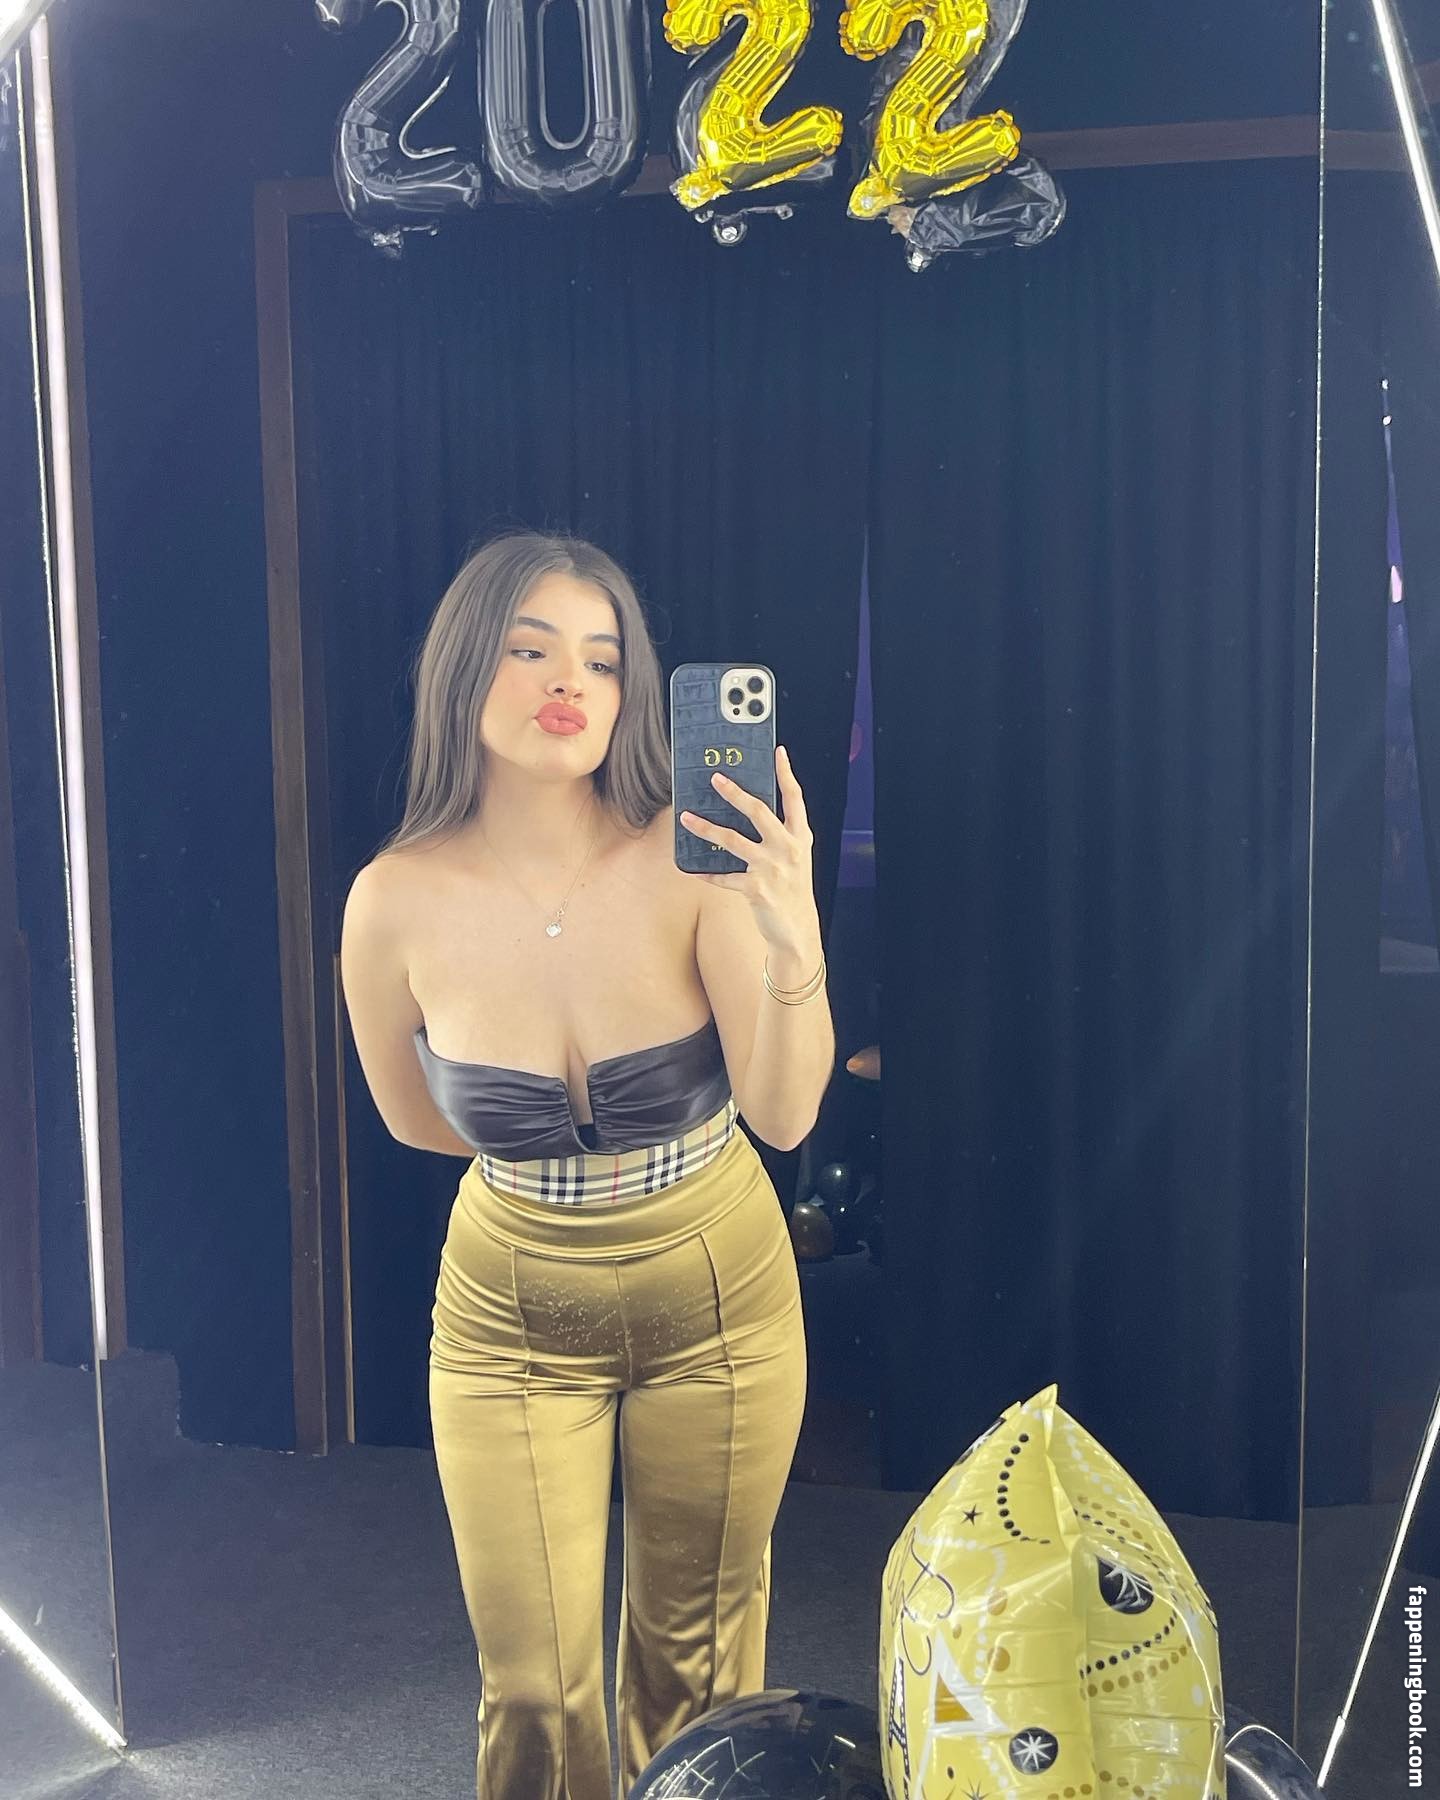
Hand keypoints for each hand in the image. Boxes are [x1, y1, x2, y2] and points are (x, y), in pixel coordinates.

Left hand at [679, 745, 821, 956]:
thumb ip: (779, 834)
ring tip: (686, 818)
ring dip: (705, 828)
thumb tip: (747, 809)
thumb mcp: (794, 858)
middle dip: (734, 792)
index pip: (795, 799)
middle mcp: (789, 849)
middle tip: (715, 778)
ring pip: (731, 839)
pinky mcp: (756, 889)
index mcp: (800, 837)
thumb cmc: (792, 888)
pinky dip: (707, 873)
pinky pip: (724, 876)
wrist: (797, 930)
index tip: (777, 752)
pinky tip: (694, 869)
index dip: (786, 774)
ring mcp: (772, 868)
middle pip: (758, 811)